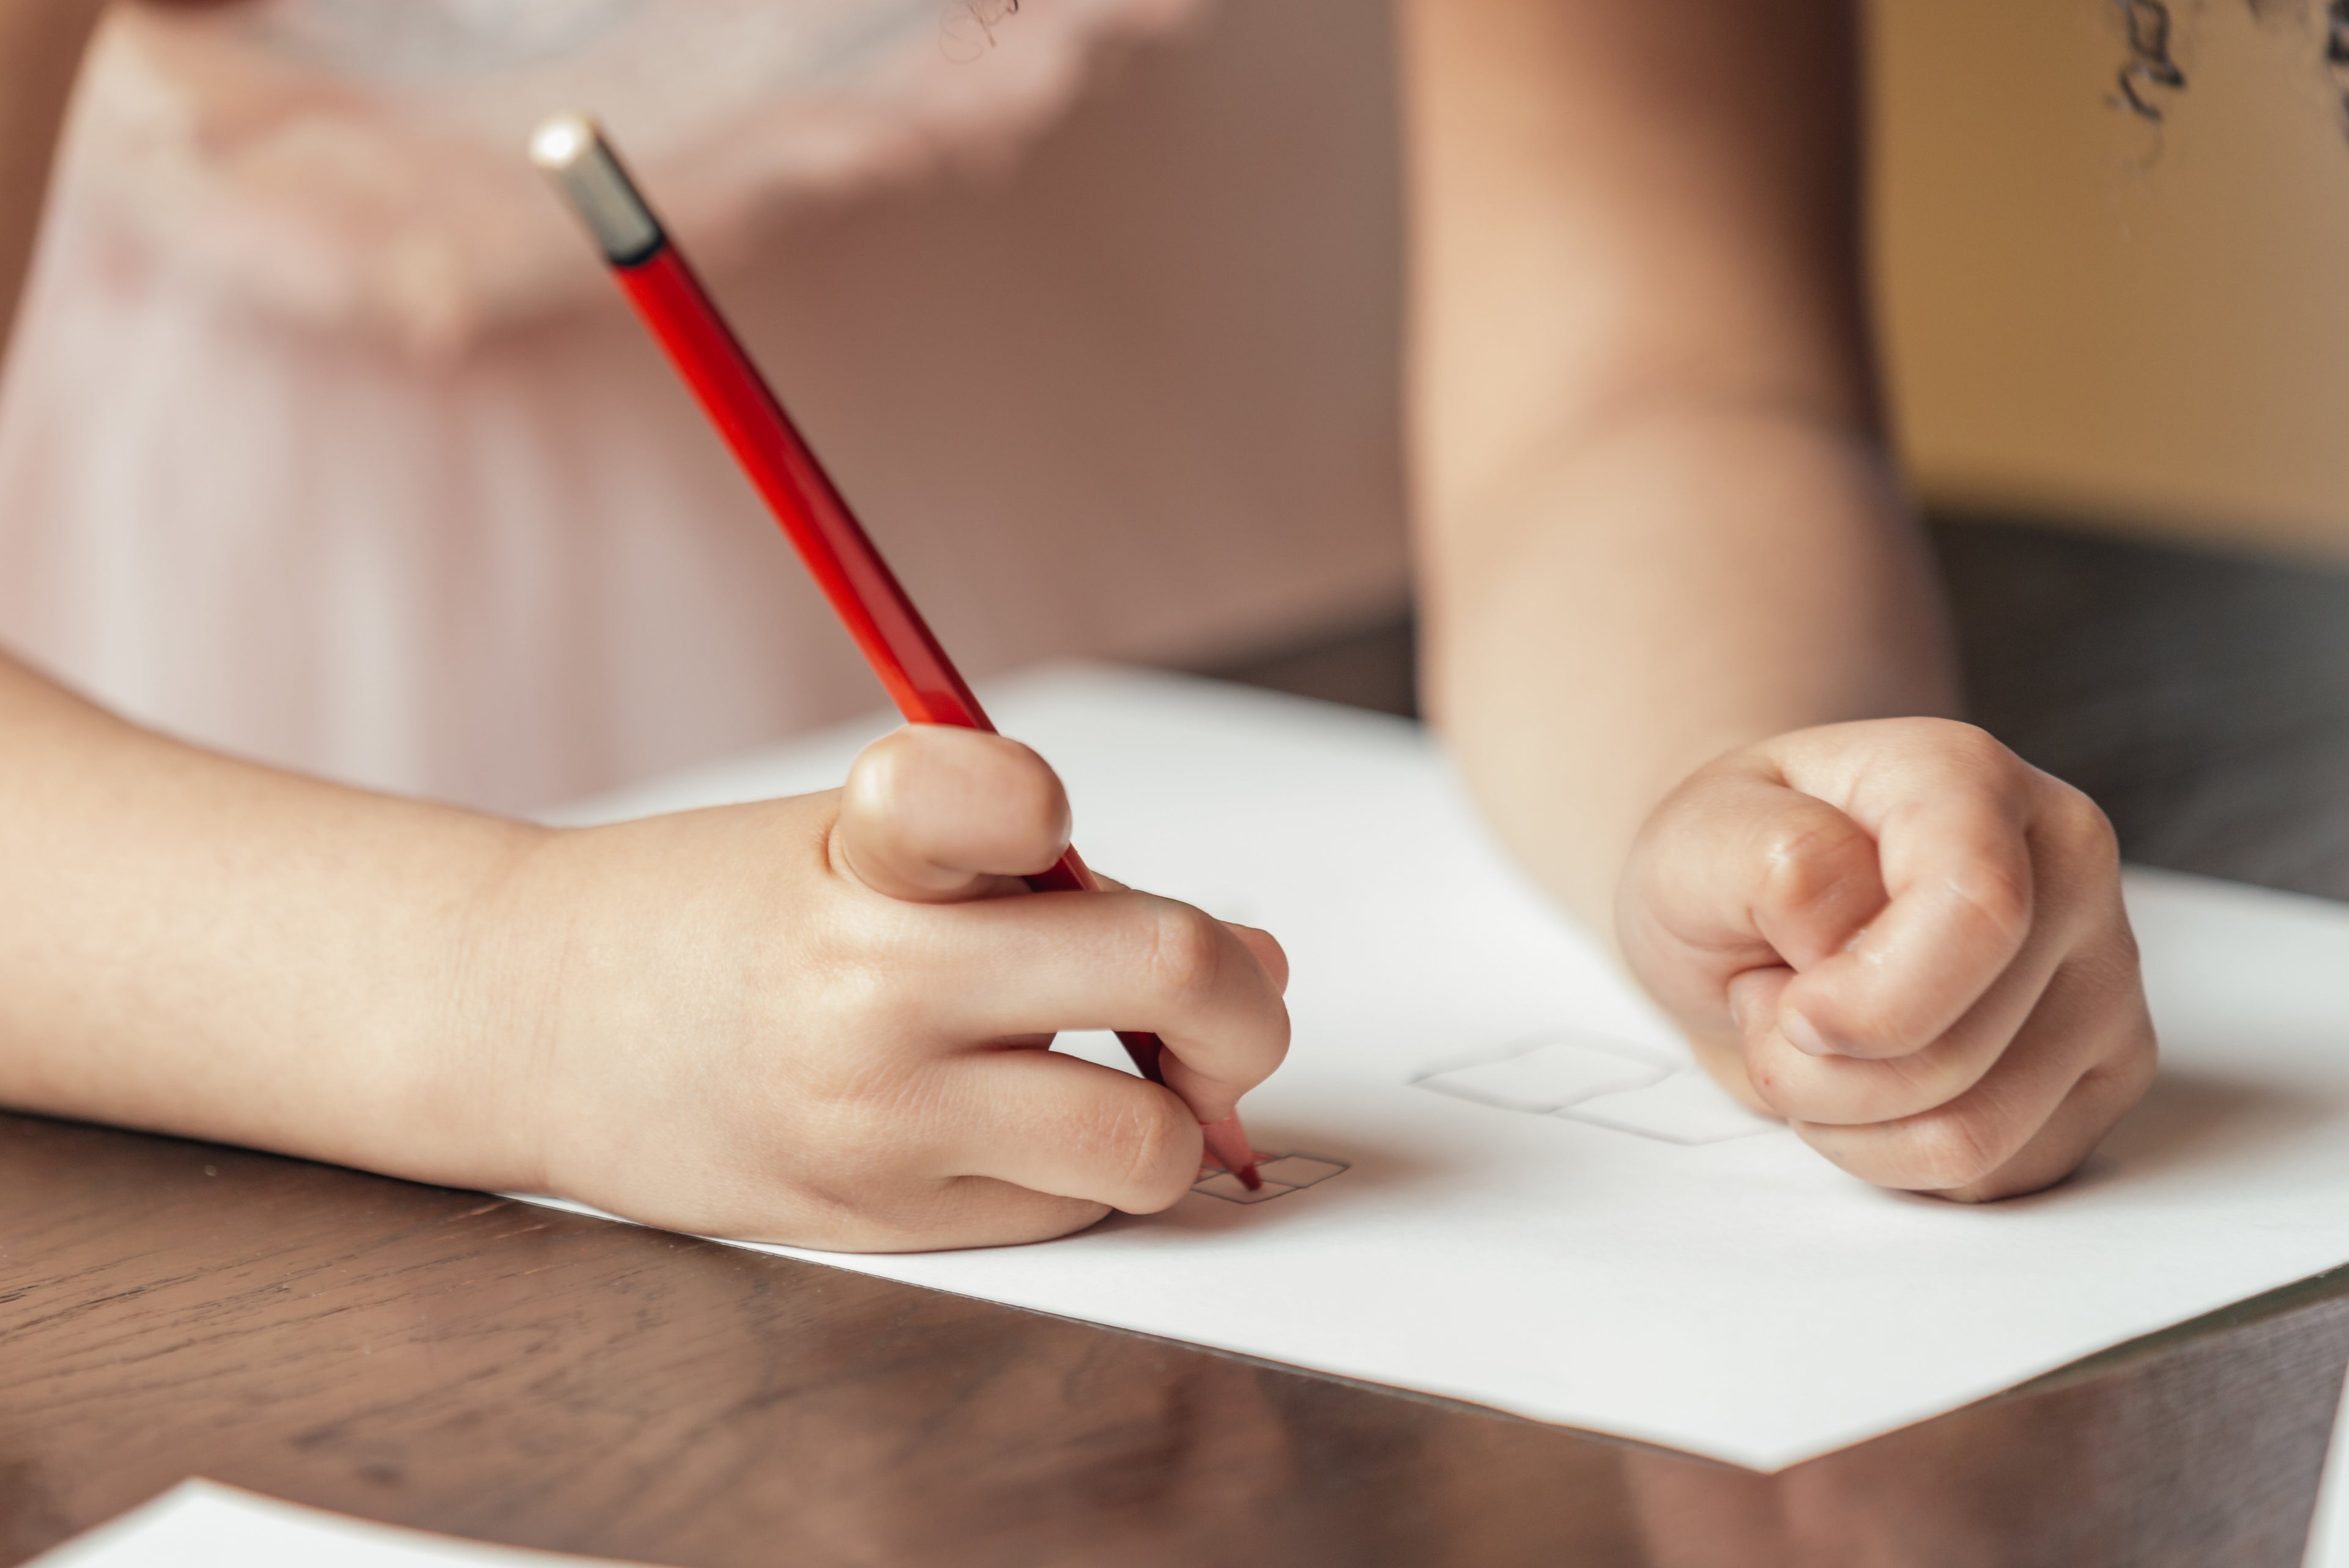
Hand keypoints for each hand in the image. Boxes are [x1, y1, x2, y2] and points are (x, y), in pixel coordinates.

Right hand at [482, 725, 1288, 1251]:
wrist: (529, 1018)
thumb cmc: (718, 911)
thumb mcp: (853, 838)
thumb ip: (1043, 875)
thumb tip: (1259, 964)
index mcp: (860, 848)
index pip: (1002, 791)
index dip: (1054, 804)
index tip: (1050, 832)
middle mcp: (870, 988)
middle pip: (1163, 969)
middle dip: (1239, 998)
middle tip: (1226, 1004)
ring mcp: (878, 1123)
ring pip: (1146, 1142)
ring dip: (1177, 1115)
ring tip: (1128, 1081)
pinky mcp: (881, 1225)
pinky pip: (1069, 1209)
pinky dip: (1086, 1172)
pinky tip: (1024, 1126)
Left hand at [1615, 719, 2155, 1200]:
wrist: (1759, 912)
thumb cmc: (1735, 868)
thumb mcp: (1696, 842)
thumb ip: (1776, 869)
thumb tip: (1846, 934)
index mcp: (1970, 781)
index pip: (1977, 915)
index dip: (1866, 1001)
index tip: (1783, 1002)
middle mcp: (2068, 866)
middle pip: (1956, 1055)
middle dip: (1816, 1067)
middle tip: (1775, 1001)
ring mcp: (2103, 976)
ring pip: (1976, 1138)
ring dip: (1845, 1121)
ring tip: (1814, 1039)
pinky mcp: (2104, 1075)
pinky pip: (1996, 1177)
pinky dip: (1893, 1156)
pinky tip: (1864, 1080)